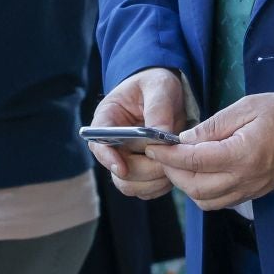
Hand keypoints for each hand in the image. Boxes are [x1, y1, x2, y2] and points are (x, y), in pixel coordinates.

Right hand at [86, 67, 187, 199]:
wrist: (167, 93)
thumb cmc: (157, 85)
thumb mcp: (159, 87)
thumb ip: (158, 109)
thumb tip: (161, 135)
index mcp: (107, 119)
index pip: (97, 143)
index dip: (107, 157)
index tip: (121, 167)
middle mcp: (112, 143)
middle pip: (117, 170)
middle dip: (144, 170)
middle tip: (169, 161)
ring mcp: (126, 159)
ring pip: (131, 185)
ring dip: (154, 181)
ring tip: (175, 165)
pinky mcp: (141, 170)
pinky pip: (146, 189)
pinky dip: (161, 186)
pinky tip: (176, 170)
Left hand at [144, 92, 273, 210]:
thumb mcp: (243, 108)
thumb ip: (210, 127)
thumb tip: (181, 140)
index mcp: (242, 155)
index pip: (193, 162)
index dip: (167, 155)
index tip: (151, 146)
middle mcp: (246, 178)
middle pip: (195, 187)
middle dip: (172, 172)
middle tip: (163, 154)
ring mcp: (251, 189)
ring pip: (205, 200)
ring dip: (186, 185)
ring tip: (179, 164)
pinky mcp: (255, 192)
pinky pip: (220, 201)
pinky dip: (203, 192)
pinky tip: (199, 173)